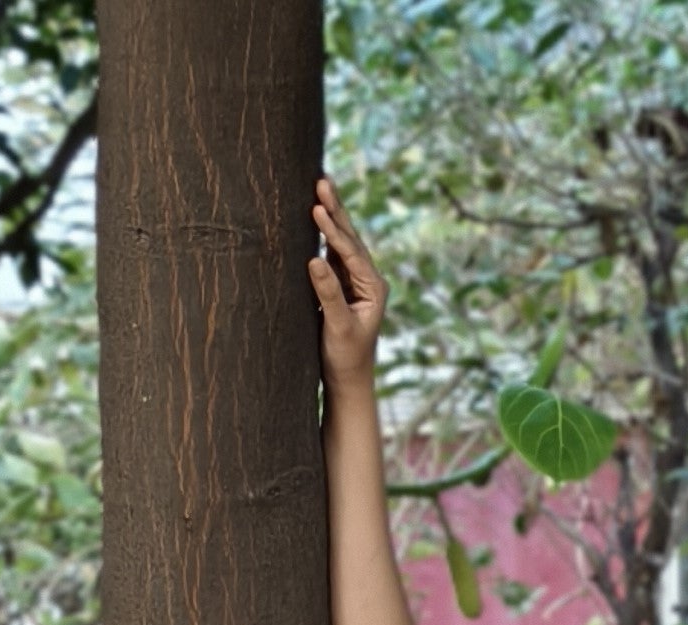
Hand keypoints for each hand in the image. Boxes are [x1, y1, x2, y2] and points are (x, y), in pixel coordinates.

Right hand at [307, 174, 387, 391]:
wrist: (347, 380)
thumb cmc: (345, 357)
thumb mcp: (337, 326)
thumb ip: (328, 293)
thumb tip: (315, 259)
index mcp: (373, 288)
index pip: (350, 252)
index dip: (332, 230)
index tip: (316, 208)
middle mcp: (368, 280)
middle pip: (349, 238)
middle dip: (335, 210)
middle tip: (322, 180)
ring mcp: (355, 281)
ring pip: (341, 242)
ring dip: (329, 216)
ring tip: (319, 188)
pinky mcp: (342, 286)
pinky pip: (332, 254)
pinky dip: (322, 234)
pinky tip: (314, 216)